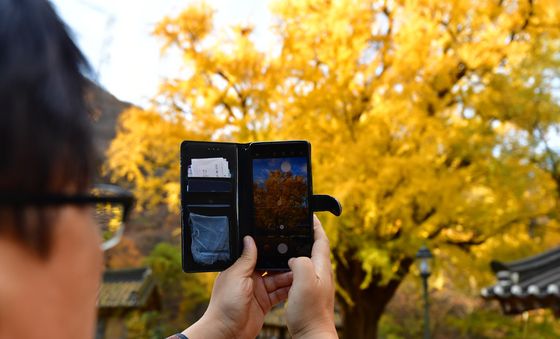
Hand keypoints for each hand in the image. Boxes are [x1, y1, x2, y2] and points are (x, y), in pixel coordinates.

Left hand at [181, 236, 292, 338]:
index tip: (284, 245)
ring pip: (277, 281)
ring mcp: (258, 292)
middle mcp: (250, 279)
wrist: (226, 331)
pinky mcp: (264, 304)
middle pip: (271, 268)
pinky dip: (288, 291)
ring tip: (301, 272)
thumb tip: (249, 239)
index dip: (271, 251)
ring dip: (288, 278)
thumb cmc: (225, 304)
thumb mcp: (236, 276)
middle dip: (283, 265)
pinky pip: (279, 294)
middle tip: (298, 260)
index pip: (259, 256)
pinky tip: (297, 286)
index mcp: (241, 269)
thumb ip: (246, 258)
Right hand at [286, 215, 337, 337]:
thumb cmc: (311, 312)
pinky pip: (300, 273)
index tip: (308, 214)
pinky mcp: (309, 293)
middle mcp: (321, 274)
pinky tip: (283, 269)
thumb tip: (295, 257)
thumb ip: (301, 263)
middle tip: (294, 225)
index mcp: (322, 267)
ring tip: (286, 244)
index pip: (321, 239)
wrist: (313, 335)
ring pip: (307, 260)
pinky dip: (292, 266)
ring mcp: (316, 284)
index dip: (315, 225)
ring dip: (298, 250)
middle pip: (315, 248)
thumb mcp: (305, 281)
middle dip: (306, 235)